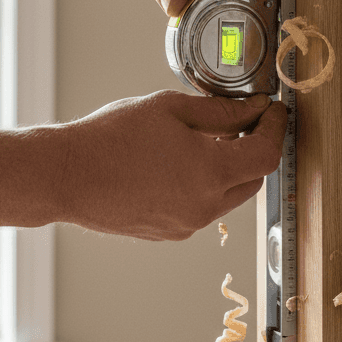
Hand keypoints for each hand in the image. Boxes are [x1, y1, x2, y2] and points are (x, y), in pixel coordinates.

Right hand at [48, 90, 285, 240]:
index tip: (273, 110)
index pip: (267, 155)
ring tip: (213, 137)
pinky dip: (207, 185)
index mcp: (211, 174)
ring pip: (229, 196)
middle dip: (257, 148)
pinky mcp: (170, 232)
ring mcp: (187, 224)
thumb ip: (222, 111)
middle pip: (253, 179)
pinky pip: (203, 208)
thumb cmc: (110, 138)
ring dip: (231, 168)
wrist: (65, 176)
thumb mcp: (171, 109)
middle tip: (248, 120)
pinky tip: (187, 161)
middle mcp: (205, 207)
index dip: (276, 129)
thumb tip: (254, 109)